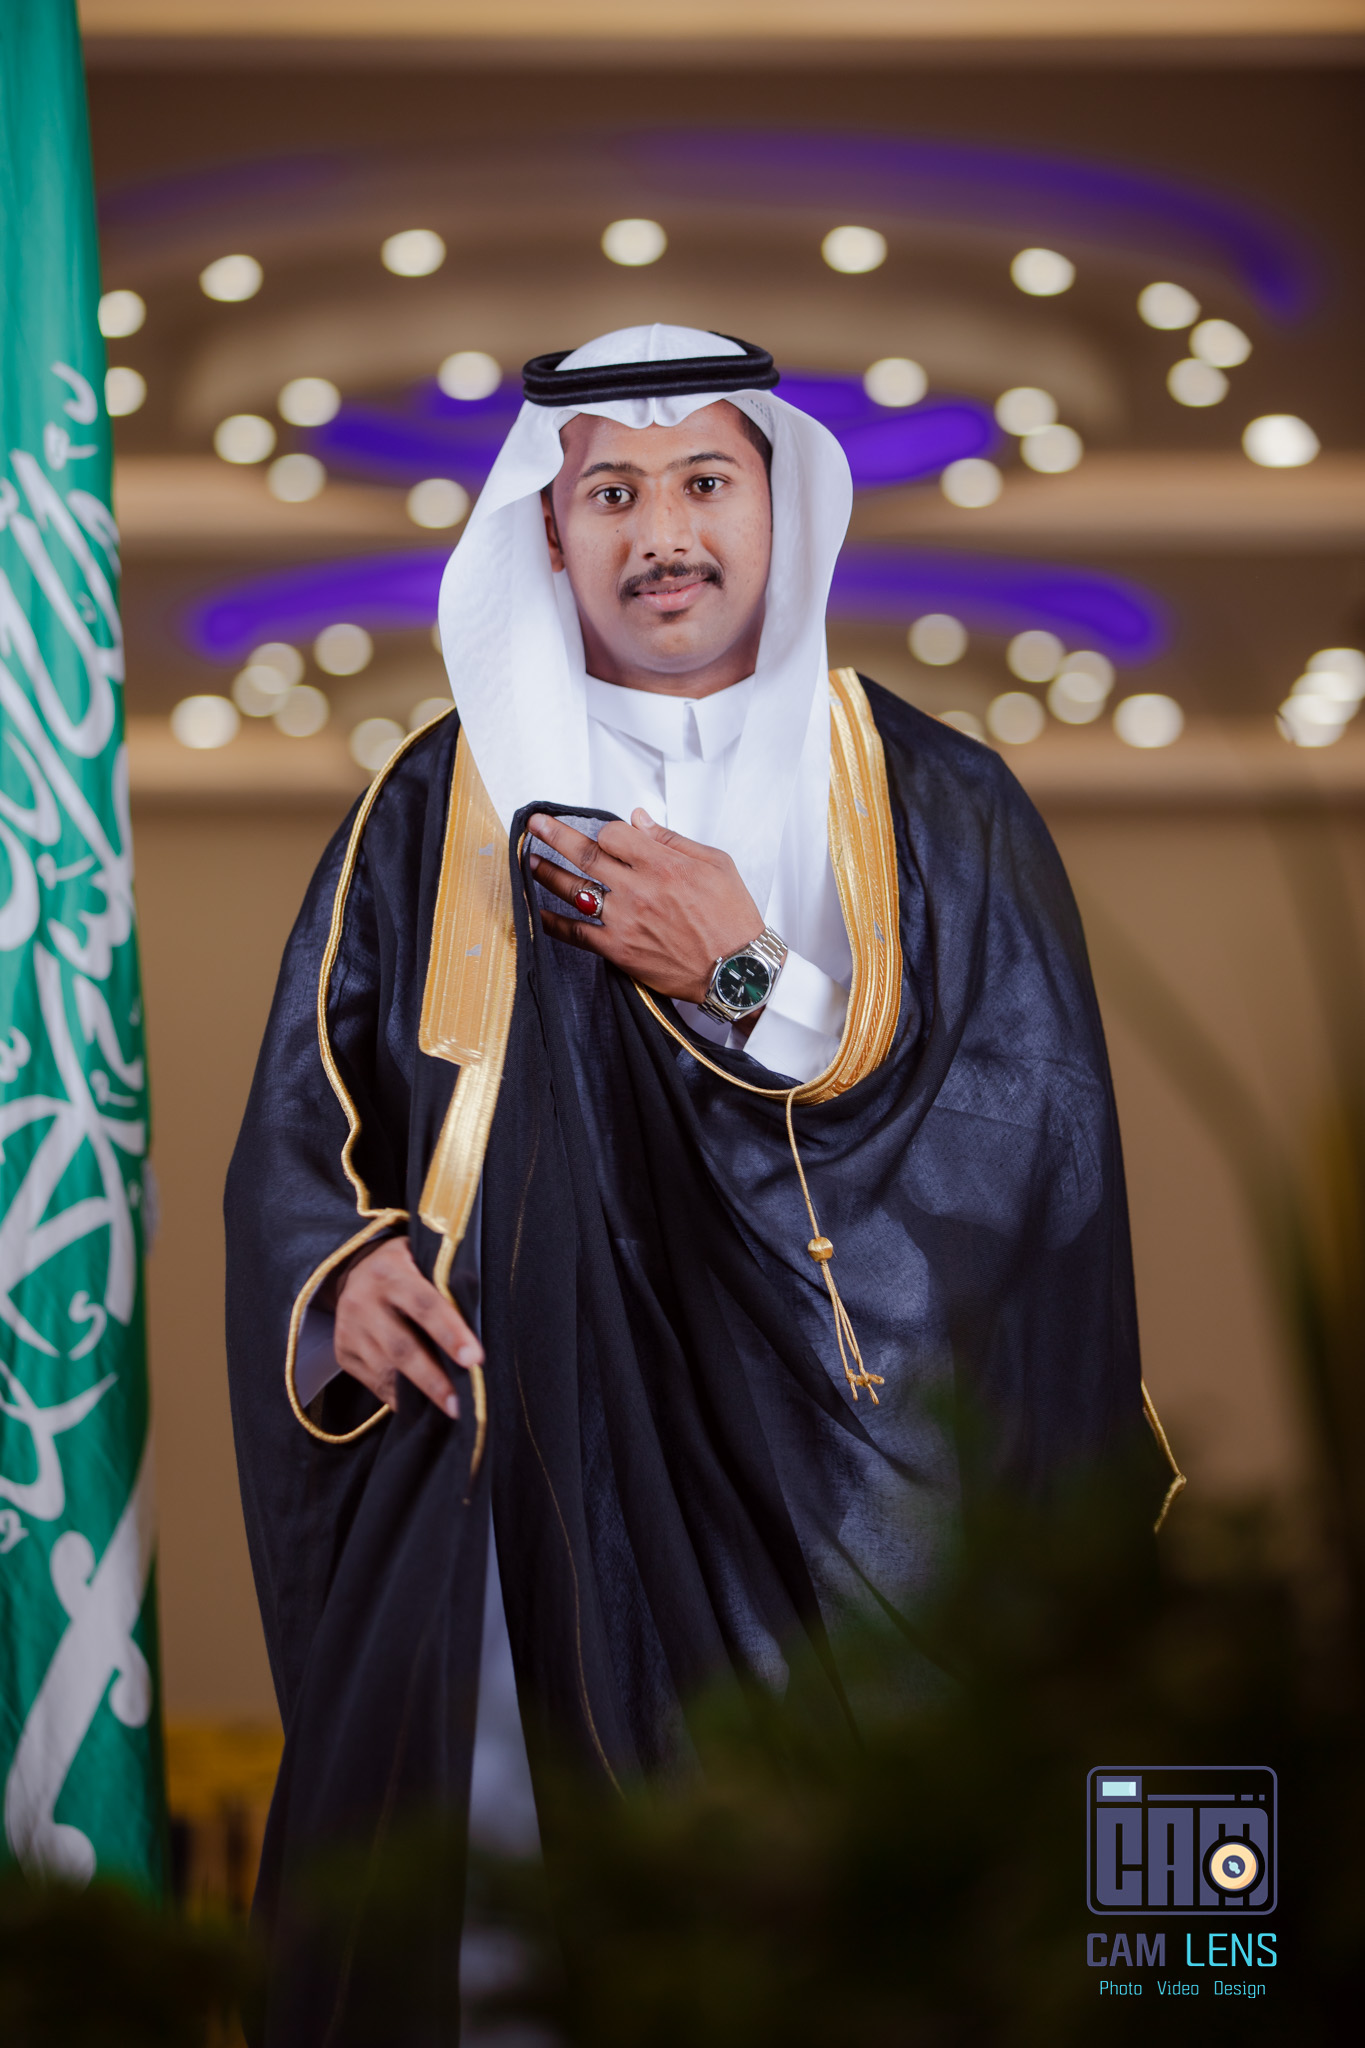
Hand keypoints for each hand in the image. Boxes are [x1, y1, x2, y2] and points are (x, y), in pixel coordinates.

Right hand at [332, 1237, 482, 1418]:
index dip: (450, 1333)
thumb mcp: (424, 1258)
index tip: (474, 1359)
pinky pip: (374, 1382)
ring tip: (449, 1409)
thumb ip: (446, 1282)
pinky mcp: (343, 1351)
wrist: (356, 1269)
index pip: (424, 1305)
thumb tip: (480, 1325)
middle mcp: (363, 1300)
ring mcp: (349, 1328)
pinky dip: (400, 1397)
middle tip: (461, 1404)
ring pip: (386, 1370)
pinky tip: (422, 1406)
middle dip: (434, 1379)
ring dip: (419, 1394)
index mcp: (390, 1271)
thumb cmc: (409, 1266)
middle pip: (402, 1347)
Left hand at [528, 809, 762, 1003]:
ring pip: (574, 889)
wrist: (737, 971)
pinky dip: (553, 922)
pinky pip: (576, 933)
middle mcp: (638, 889)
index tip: (603, 835)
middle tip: (535, 824)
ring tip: (530, 861)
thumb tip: (638, 818)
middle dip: (554, 835)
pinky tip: (538, 912)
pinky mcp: (619, 949)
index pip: (614, 834)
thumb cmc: (732, 917)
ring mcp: (625, 920)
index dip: (605, 831)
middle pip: (585, 854)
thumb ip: (671, 840)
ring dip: (546, 872)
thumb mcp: (715, 864)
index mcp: (662, 864)